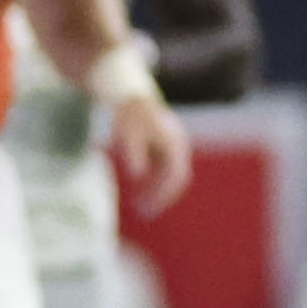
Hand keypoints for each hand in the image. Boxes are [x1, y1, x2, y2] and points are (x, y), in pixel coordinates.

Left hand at [109, 90, 192, 216]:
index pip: (175, 176)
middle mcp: (178, 147)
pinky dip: (153, 183)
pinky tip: (139, 190)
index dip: (163, 194)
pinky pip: (163, 171)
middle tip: (143, 213)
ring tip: (138, 206)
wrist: (131, 94)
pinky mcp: (164, 148)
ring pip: (169, 177)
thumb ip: (133, 152)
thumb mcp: (128, 133)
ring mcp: (173, 148)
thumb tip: (137, 174)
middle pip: (176, 180)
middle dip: (161, 197)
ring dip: (157, 192)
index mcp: (175, 144)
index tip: (147, 207)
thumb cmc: (129, 114)